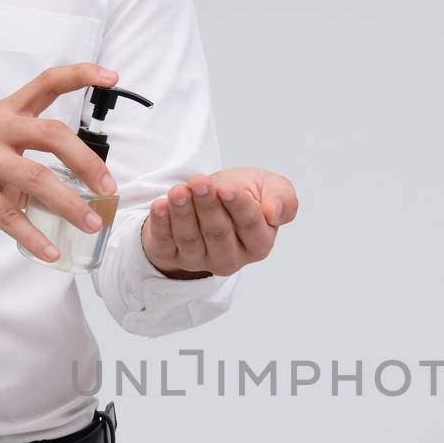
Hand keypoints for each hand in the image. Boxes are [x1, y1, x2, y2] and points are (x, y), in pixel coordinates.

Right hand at [0, 63, 119, 260]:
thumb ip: (33, 157)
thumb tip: (81, 183)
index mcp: (6, 113)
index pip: (46, 83)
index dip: (80, 75)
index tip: (111, 77)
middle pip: (52, 134)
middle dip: (87, 162)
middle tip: (109, 188)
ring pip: (36, 177)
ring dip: (69, 204)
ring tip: (92, 225)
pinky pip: (8, 215)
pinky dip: (33, 237)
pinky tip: (51, 252)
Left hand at [142, 167, 299, 278]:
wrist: (205, 197)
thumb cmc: (240, 194)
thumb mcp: (268, 187)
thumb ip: (283, 198)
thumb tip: (273, 213)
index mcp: (259, 243)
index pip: (251, 226)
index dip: (239, 207)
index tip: (227, 189)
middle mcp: (231, 258)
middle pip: (218, 233)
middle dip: (208, 206)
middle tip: (199, 182)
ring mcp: (200, 260)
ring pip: (191, 238)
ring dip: (183, 213)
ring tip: (179, 190)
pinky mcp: (173, 256)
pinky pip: (165, 243)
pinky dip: (161, 224)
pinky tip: (160, 205)